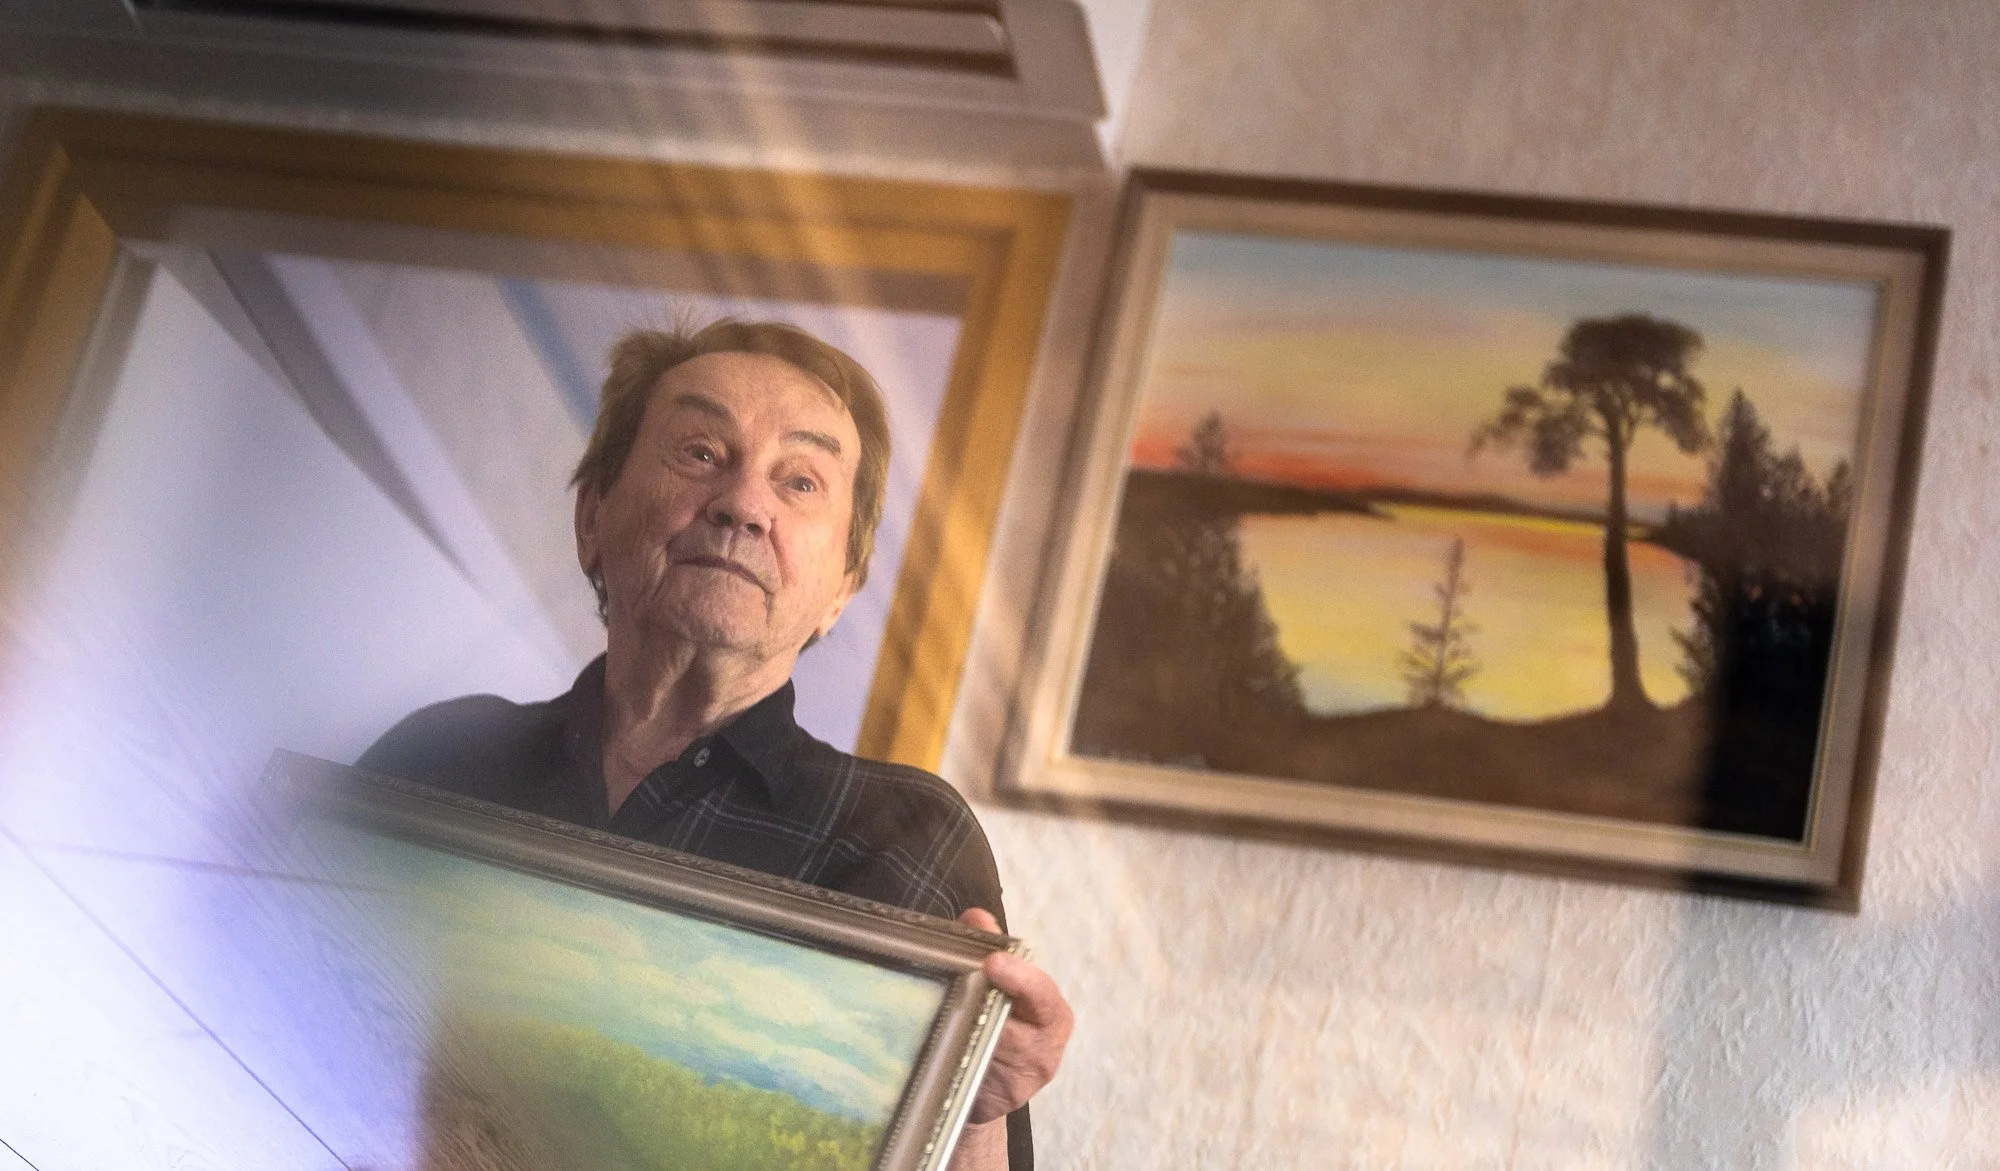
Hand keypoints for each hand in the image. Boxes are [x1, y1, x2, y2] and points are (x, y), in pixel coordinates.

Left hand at [958, 908, 1072, 1123]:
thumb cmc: (998, 1022)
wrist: (990, 1083)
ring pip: (991, 1052)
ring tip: (945, 1017)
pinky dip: (960, 1062)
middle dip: (983, 1009)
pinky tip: (945, 1050)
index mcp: (1050, 1011)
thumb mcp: (1001, 985)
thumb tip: (976, 917)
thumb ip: (991, 949)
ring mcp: (1025, 1079)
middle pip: (1014, 1026)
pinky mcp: (1001, 1102)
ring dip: (967, 1034)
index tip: (992, 962)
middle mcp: (1045, 1046)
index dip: (1019, 977)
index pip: (1041, 993)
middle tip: (957, 991)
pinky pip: (976, 1077)